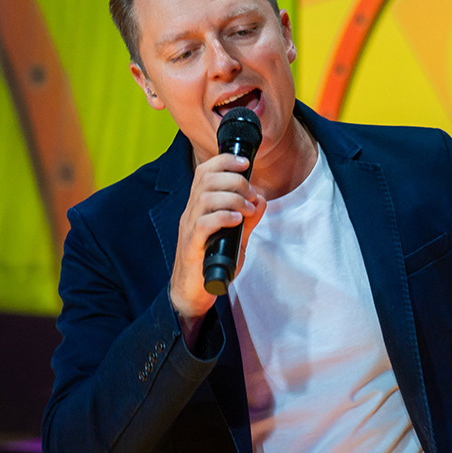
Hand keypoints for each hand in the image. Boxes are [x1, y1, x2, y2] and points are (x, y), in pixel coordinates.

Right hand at [170, 153, 265, 343]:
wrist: (194, 291)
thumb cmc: (212, 261)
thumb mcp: (237, 235)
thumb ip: (249, 218)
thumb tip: (262, 199)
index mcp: (199, 206)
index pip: (205, 171)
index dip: (224, 161)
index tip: (245, 163)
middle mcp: (191, 212)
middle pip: (206, 179)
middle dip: (234, 180)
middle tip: (251, 194)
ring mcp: (189, 228)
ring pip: (204, 197)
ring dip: (232, 198)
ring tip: (248, 209)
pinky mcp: (191, 246)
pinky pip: (202, 223)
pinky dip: (222, 216)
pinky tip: (236, 220)